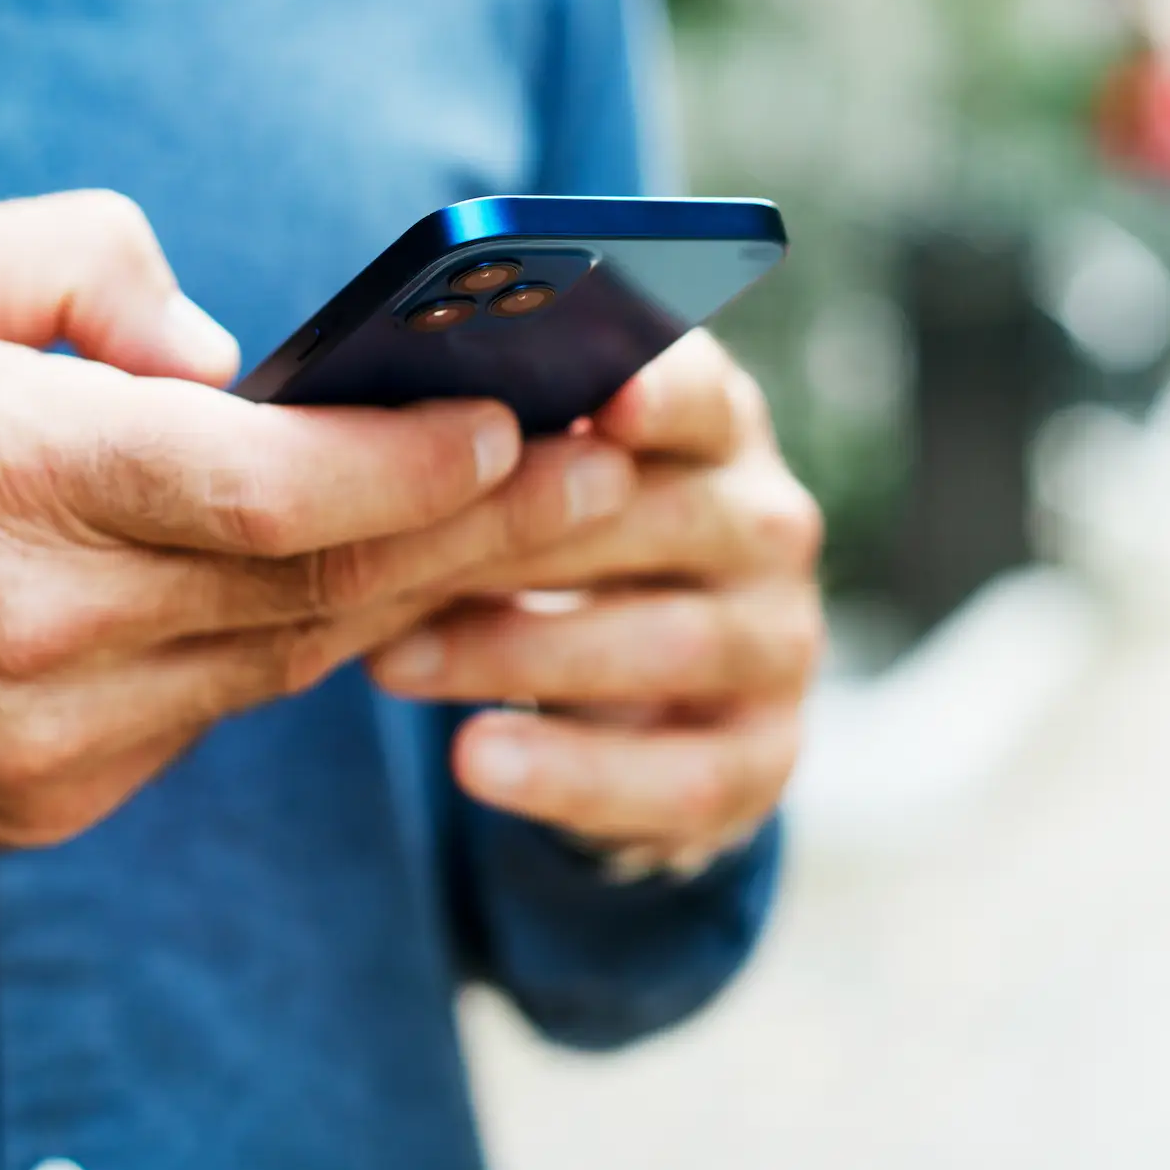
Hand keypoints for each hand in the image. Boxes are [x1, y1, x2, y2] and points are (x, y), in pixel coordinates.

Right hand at [0, 192, 636, 848]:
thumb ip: (84, 267)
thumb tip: (229, 356)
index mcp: (17, 474)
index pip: (270, 487)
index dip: (412, 467)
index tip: (517, 429)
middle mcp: (52, 622)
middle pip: (318, 586)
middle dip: (480, 534)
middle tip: (600, 481)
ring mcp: (59, 733)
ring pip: (287, 658)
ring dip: (410, 594)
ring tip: (511, 530)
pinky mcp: (54, 797)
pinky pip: (213, 714)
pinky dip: (288, 646)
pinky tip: (355, 595)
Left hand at [371, 331, 822, 873]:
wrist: (625, 704)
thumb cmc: (553, 553)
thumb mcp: (533, 488)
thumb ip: (498, 450)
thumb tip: (389, 425)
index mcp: (715, 431)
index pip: (701, 395)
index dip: (658, 394)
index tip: (599, 402)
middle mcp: (767, 525)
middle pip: (667, 518)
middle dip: (522, 539)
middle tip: (389, 555)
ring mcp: (780, 642)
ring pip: (671, 645)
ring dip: (520, 655)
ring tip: (392, 664)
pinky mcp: (766, 754)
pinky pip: (683, 775)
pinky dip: (572, 772)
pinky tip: (474, 759)